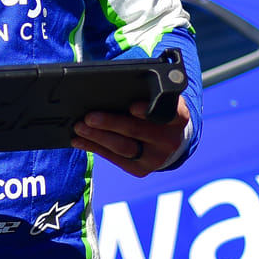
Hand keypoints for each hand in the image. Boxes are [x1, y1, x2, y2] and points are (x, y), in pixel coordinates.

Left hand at [74, 97, 189, 176]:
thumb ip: (144, 93)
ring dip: (97, 137)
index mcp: (178, 117)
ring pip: (124, 147)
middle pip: (137, 131)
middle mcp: (170, 140)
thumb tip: (109, 88)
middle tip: (89, 117)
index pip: (168, 113)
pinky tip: (80, 140)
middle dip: (111, 123)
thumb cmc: (156, 111)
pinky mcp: (141, 170)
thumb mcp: (159, 99)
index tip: (132, 107)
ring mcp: (156, 158)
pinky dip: (95, 148)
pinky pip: (115, 159)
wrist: (169, 140)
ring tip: (79, 128)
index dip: (148, 110)